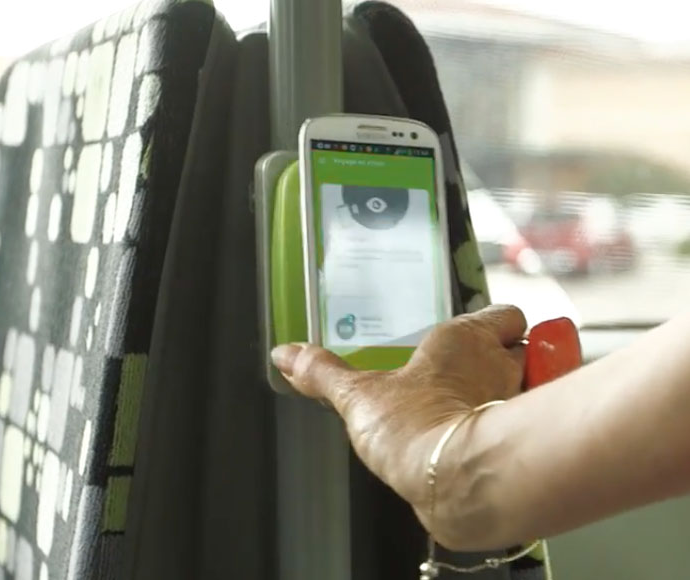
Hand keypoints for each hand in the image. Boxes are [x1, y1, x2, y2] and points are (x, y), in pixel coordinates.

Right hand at [271, 305, 526, 530]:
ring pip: (540, 384)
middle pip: (529, 347)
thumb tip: (286, 355)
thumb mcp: (358, 397)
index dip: (495, 325)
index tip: (478, 337)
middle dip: (512, 358)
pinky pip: (538, 423)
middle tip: (483, 375)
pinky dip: (528, 428)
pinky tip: (497, 442)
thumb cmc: (414, 429)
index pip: (504, 315)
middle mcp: (501, 363)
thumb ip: (322, 372)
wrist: (453, 480)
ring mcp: (522, 399)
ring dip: (526, 391)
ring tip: (492, 409)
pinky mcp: (529, 438)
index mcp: (463, 340)